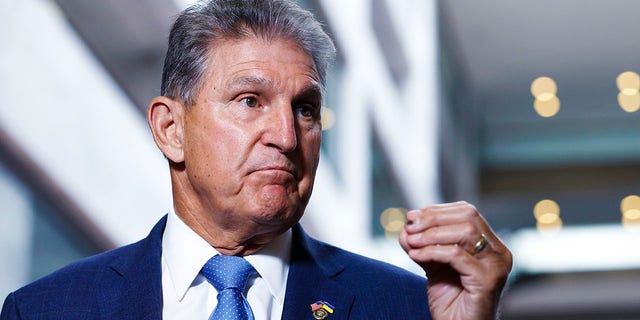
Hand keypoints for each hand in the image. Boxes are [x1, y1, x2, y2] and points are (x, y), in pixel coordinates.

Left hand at [399, 201, 512, 319]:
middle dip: (434, 218)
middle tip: (410, 226)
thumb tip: (406, 227)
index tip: (412, 217)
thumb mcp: (433, 265)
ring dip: (432, 233)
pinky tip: (416, 255)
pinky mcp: (487, 280)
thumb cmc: (450, 300)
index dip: (437, 210)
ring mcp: (496, 265)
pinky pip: (457, 255)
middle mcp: (498, 252)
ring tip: (412, 241)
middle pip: (468, 216)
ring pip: (466, 232)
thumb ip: (422, 245)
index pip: (466, 212)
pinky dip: (433, 251)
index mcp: (489, 244)